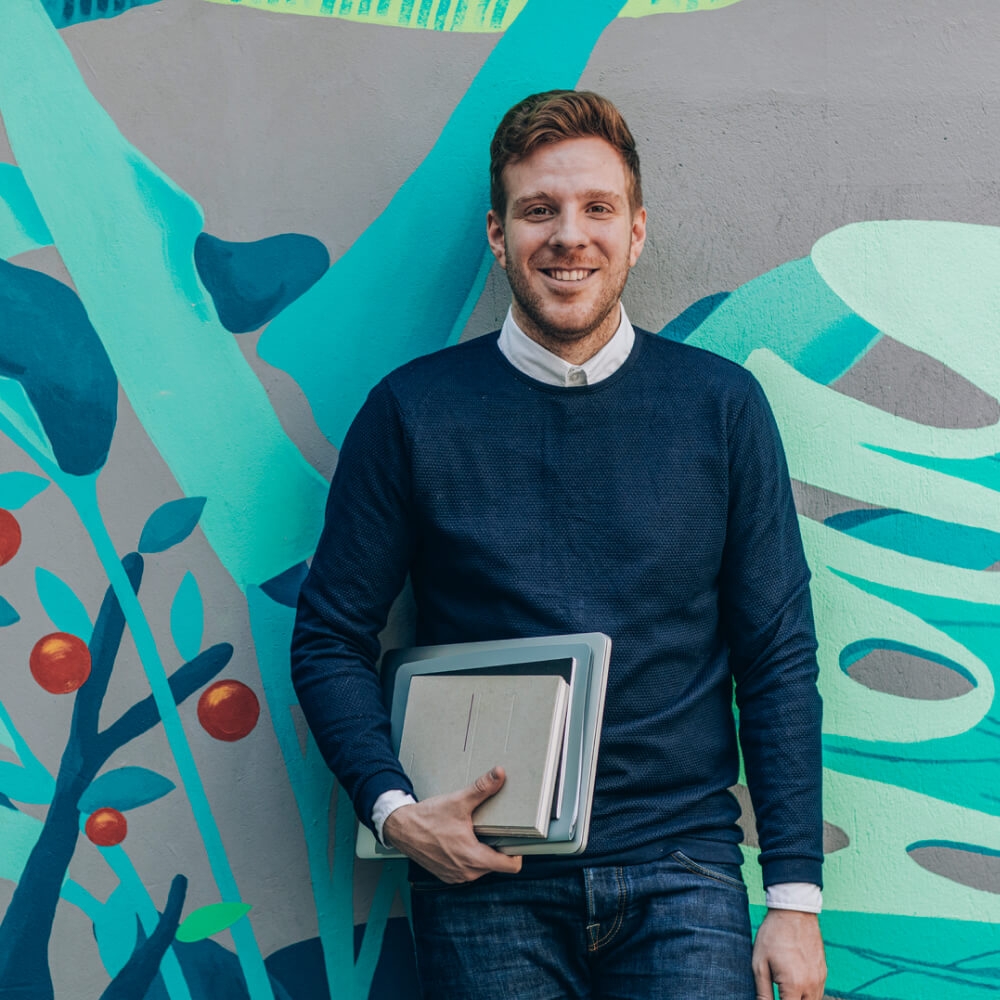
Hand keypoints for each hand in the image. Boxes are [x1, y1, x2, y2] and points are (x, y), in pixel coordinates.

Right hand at [382, 766, 522, 883]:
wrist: (401, 828)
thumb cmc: (427, 819)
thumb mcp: (458, 801)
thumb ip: (482, 789)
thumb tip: (498, 774)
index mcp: (473, 858)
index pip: (510, 866)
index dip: (517, 852)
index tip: (518, 838)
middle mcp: (466, 873)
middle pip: (497, 864)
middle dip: (498, 847)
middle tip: (496, 828)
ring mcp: (456, 876)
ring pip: (482, 867)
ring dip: (483, 852)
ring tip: (478, 832)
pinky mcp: (448, 875)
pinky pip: (468, 869)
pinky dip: (470, 856)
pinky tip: (464, 840)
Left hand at [752, 909, 825, 999]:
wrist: (794, 911)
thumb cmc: (773, 935)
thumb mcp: (759, 963)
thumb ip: (763, 992)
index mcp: (794, 985)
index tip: (772, 997)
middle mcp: (811, 985)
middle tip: (779, 992)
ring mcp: (820, 979)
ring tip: (785, 989)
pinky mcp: (824, 972)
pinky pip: (818, 992)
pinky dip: (808, 994)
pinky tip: (795, 984)